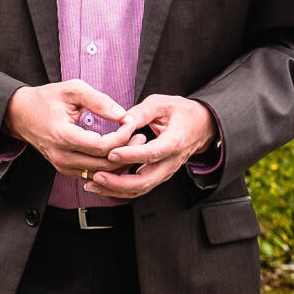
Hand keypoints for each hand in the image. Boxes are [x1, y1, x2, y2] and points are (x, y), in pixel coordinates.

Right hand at [4, 80, 134, 177]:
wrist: (20, 114)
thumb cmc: (46, 99)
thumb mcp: (72, 90)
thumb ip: (98, 100)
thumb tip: (122, 114)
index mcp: (63, 136)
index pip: (101, 146)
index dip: (121, 136)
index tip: (131, 121)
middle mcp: (62, 156)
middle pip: (103, 164)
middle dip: (126, 152)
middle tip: (141, 136)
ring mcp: (62, 166)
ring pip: (100, 174)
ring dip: (119, 161)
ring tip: (134, 144)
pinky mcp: (65, 170)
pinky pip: (92, 174)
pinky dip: (108, 167)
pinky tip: (120, 153)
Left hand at [87, 95, 216, 198]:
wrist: (201, 126)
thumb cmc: (182, 113)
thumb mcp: (162, 104)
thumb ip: (141, 112)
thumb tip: (121, 119)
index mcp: (175, 142)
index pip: (152, 153)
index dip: (131, 155)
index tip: (111, 152)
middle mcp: (171, 162)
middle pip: (146, 181)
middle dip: (118, 182)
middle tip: (96, 176)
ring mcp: (165, 172)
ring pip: (141, 189)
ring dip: (116, 189)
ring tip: (92, 184)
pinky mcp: (158, 175)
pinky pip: (140, 187)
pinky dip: (120, 189)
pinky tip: (102, 185)